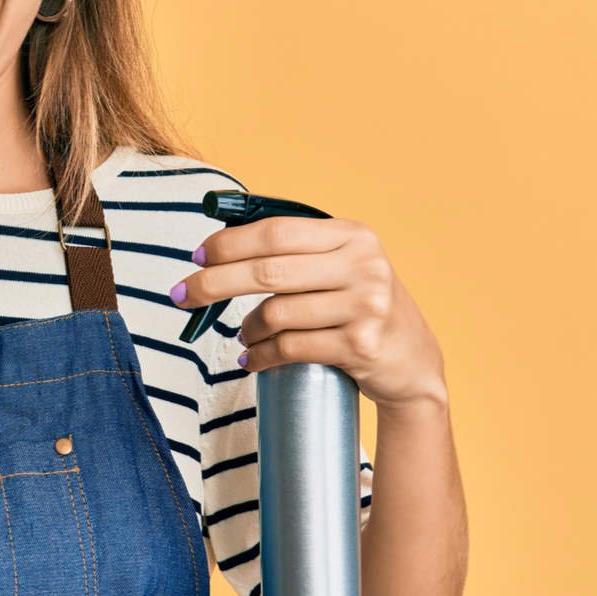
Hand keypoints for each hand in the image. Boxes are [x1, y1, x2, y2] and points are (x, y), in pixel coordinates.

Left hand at [173, 217, 446, 409]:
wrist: (414, 363)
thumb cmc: (361, 309)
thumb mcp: (342, 267)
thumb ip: (295, 253)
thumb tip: (218, 248)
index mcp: (353, 235)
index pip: (277, 232)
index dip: (230, 243)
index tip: (198, 256)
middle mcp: (363, 265)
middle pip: (268, 271)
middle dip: (214, 283)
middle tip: (182, 294)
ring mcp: (365, 306)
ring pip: (276, 314)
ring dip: (247, 329)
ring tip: (244, 336)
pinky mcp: (360, 346)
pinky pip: (289, 348)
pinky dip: (261, 355)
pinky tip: (253, 358)